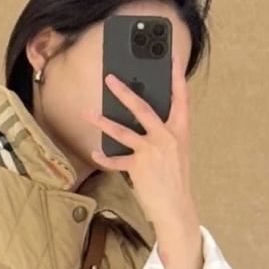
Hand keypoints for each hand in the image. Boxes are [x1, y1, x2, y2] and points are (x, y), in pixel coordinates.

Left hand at [83, 63, 198, 246]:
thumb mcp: (175, 152)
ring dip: (101, 120)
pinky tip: (95, 154)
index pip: (181, 99)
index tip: (172, 59)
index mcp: (180, 131)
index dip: (177, 78)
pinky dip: (105, 157)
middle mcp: (167, 137)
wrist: (175, 209)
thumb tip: (144, 118)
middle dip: (124, 91)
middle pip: (143, 108)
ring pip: (122, 130)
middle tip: (109, 78)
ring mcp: (152, 151)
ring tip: (87, 112)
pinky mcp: (138, 166)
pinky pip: (116, 159)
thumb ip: (164, 134)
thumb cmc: (174, 180)